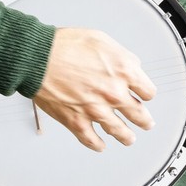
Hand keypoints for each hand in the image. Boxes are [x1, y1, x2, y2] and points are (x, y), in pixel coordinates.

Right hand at [33, 27, 156, 151]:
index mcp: (123, 72)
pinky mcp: (76, 121)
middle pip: (139, 114)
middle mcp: (113, 94)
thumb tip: (130, 66)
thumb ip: (121, 56)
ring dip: (126, 136)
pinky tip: (100, 146)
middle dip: (144, 120)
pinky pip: (91, 139)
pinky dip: (97, 145)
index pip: (147, 91)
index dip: (146, 93)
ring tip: (129, 139)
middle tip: (146, 123)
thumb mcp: (102, 40)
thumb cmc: (64, 45)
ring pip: (119, 131)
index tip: (144, 96)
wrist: (37, 57)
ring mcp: (96, 110)